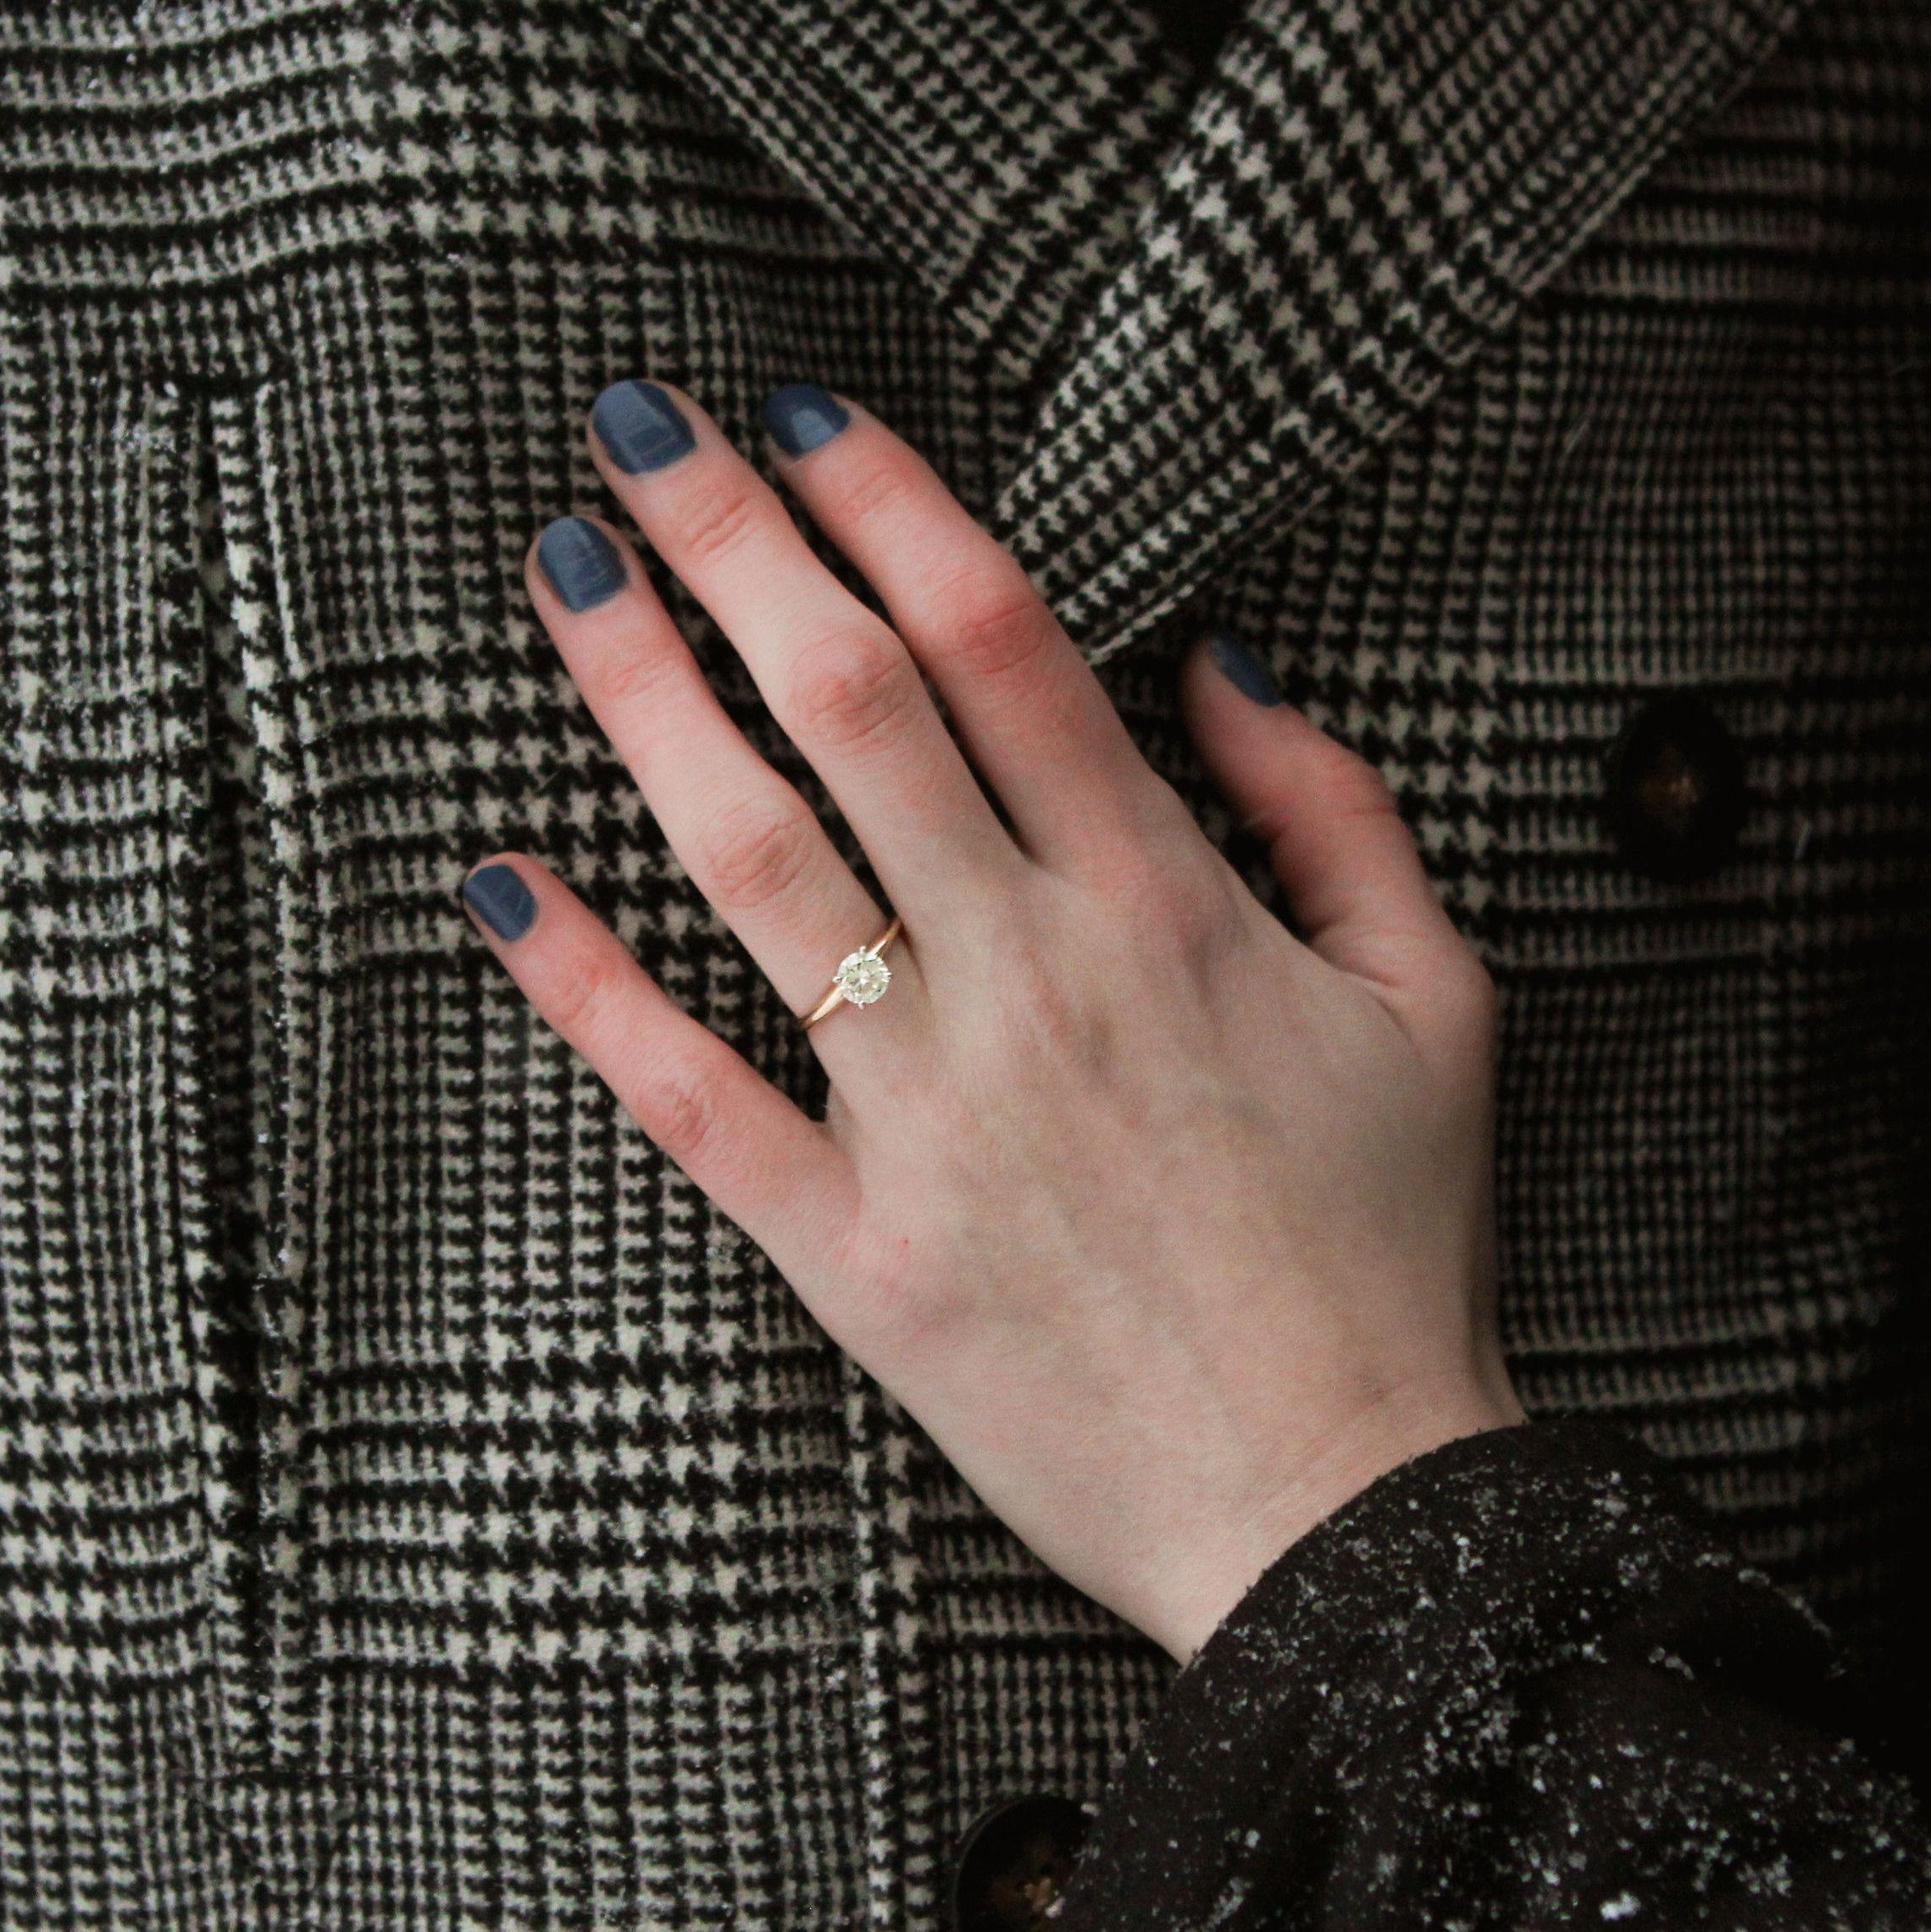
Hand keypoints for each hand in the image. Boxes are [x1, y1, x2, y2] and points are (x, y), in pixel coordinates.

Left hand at [460, 376, 1518, 1661]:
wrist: (1344, 1518)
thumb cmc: (1393, 1252)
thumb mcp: (1437, 1002)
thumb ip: (1336, 811)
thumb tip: (1220, 662)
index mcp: (1168, 906)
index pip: (1000, 644)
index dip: (889, 505)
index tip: (803, 412)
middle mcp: (1030, 980)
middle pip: (851, 708)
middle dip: (731, 541)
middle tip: (629, 421)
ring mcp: (925, 1115)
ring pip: (751, 863)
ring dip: (642, 703)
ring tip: (559, 575)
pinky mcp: (852, 1249)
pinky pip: (691, 1098)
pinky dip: (584, 990)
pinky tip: (494, 881)